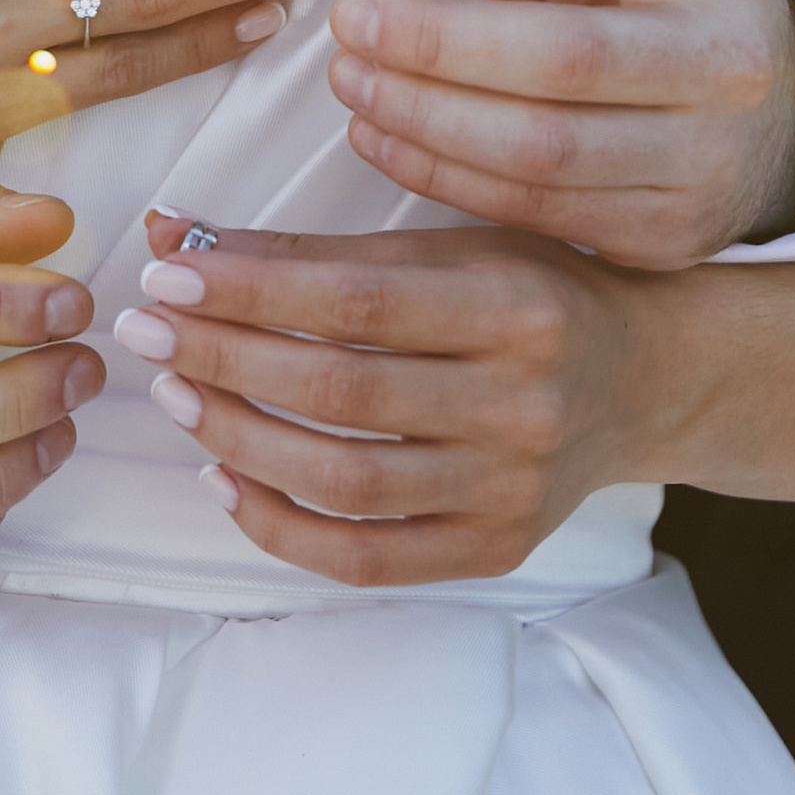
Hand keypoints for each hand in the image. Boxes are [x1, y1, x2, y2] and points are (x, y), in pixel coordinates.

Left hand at [117, 212, 680, 588]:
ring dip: (238, 436)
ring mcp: (511, 488)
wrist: (648, 379)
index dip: (249, 290)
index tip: (165, 275)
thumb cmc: (532, 292)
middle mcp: (523, 403)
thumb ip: (310, 250)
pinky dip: (280, 526)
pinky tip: (225, 476)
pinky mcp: (496, 548)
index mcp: (515, 305)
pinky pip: (366, 557)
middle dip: (223, 358)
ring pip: (344, 480)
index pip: (356, 301)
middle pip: (341, 391)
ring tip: (176, 396)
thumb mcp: (444, 247)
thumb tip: (171, 236)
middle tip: (146, 330)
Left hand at [310, 0, 794, 262]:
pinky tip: (380, 135)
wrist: (758, 123)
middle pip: (565, 51)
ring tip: (351, 80)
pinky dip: (438, 172)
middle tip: (350, 22)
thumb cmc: (642, 10)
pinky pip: (532, 207)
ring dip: (422, 114)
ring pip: (541, 145)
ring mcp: (708, 153)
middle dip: (434, 39)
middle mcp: (731, 53)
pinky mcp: (669, 228)